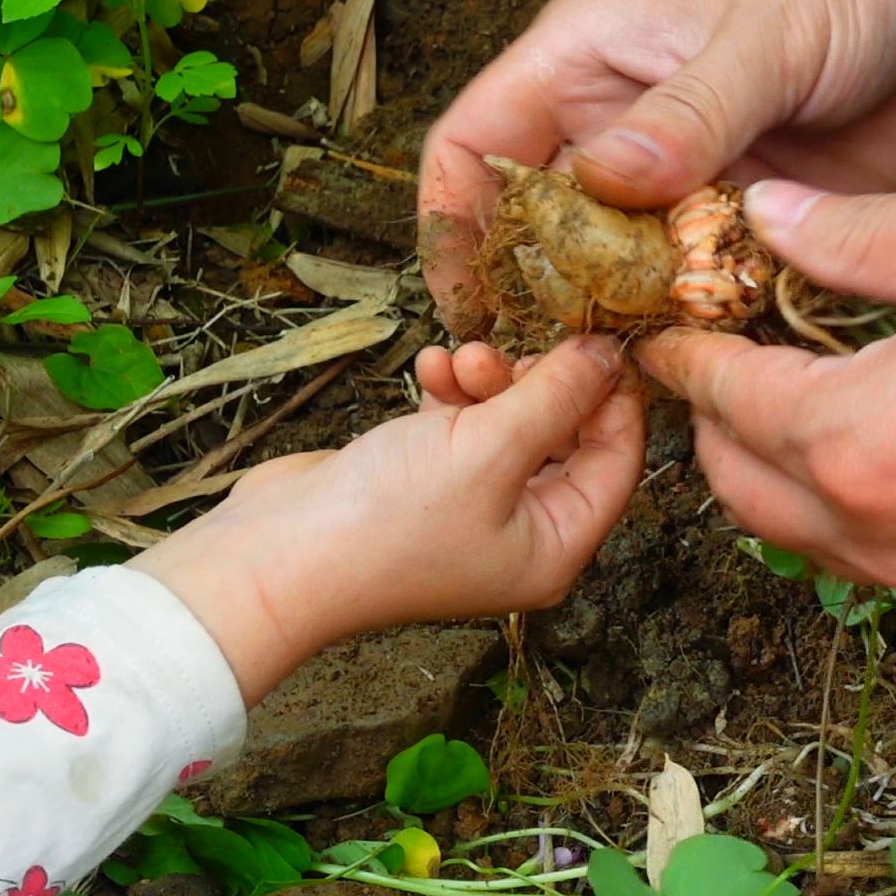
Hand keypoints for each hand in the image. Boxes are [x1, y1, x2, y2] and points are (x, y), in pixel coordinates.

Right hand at [136, 335, 644, 702]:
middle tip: (512, 351)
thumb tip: (609, 354)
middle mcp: (521, 533)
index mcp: (556, 546)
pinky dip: (448, 395)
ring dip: (487, 381)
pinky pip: (459, 426)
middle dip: (538, 384)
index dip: (613, 398)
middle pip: (563, 437)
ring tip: (457, 359)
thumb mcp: (491, 448)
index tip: (600, 339)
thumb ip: (557, 395)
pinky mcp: (423, 481)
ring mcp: (470, 508)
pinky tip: (427, 370)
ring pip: (508, 423)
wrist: (278, 556)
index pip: (617, 461)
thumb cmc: (389, 522)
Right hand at [417, 0, 895, 334]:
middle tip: (555, 373)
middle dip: (544, 303)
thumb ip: (686, 115)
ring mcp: (691, 183)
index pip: (476, 149)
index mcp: (584, 64)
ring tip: (634, 382)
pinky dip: (709, 328)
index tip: (469, 306)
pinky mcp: (758, 221)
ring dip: (631, 327)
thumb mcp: (759, 30)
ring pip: (630, 276)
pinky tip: (716, 366)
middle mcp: (625, 132)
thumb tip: (607, 186)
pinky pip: (712, 290)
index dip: (456, 226)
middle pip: (546, 234)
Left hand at [636, 180, 895, 595]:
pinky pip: (876, 558)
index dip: (683, 354)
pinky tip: (884, 441)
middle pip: (739, 488)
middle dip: (711, 422)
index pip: (725, 400)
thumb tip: (765, 216)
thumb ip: (859, 234)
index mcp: (859, 437)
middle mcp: (883, 528)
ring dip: (772, 471)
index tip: (661, 324)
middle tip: (726, 351)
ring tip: (795, 393)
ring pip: (802, 536)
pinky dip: (841, 507)